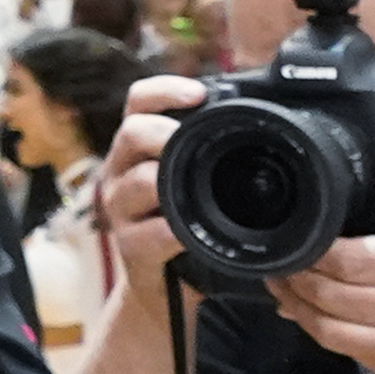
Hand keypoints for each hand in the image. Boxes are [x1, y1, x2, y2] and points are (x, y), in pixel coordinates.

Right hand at [96, 74, 204, 283]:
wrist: (163, 283)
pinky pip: (151, 232)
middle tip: (194, 136)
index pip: (138, 101)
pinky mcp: (129, 245)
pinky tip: (190, 232)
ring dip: (170, 180)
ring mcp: (121, 208)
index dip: (164, 89)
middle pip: (132, 132)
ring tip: (195, 186)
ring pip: (139, 180)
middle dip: (165, 131)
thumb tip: (253, 112)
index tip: (198, 93)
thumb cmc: (183, 221)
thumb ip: (204, 147)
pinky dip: (174, 230)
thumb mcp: (189, 178)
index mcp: (138, 145)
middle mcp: (121, 170)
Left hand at [266, 169, 374, 373]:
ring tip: (282, 287)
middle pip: (333, 296)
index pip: (352, 260)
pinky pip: (350, 353)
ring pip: (332, 330)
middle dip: (298, 278)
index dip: (316, 252)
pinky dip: (321, 334)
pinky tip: (307, 316)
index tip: (301, 237)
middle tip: (280, 260)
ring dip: (299, 308)